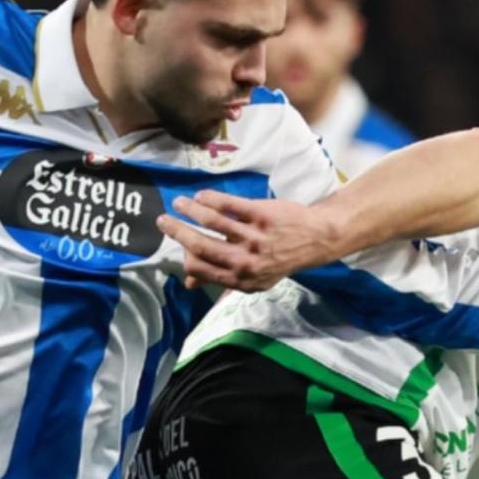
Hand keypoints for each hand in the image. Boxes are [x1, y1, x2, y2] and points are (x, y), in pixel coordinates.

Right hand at [156, 191, 341, 290]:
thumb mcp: (253, 278)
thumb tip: (189, 282)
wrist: (315, 239)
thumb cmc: (280, 259)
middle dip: (177, 231)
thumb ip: (221, 279)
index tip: (179, 243)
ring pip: (213, 221)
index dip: (185, 256)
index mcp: (241, 279)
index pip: (201, 268)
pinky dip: (211, 199)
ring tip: (179, 202)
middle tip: (163, 220)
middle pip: (202, 245)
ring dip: (190, 210)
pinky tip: (201, 195)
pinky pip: (229, 205)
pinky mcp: (262, 215)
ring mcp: (254, 237)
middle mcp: (246, 261)